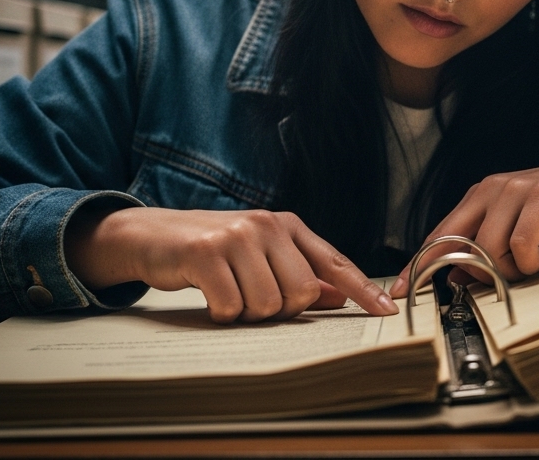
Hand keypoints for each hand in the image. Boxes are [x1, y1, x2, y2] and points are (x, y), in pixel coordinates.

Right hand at [65, 206, 397, 322]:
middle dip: (276, 309)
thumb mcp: (259, 255)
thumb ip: (298, 273)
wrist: (151, 234)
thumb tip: (338, 297)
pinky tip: (209, 294)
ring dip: (245, 312)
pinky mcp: (206, 253)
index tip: (386, 312)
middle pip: (299, 294)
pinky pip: (231, 308)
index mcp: (286, 225)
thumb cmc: (211, 250)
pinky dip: (220, 312)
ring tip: (227, 290)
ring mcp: (236, 236)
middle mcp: (265, 225)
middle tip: (249, 295)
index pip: (333, 262)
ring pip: (266, 305)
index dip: (362, 290)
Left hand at [388, 144, 538, 297]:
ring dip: (509, 270)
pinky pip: (520, 244)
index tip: (401, 291)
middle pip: (457, 243)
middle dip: (469, 273)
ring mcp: (516, 190)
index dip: (419, 264)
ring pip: (488, 247)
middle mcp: (493, 188)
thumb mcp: (521, 233)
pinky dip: (531, 262)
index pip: (440, 233)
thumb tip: (458, 278)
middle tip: (499, 281)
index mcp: (482, 195)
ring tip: (532, 265)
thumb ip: (489, 249)